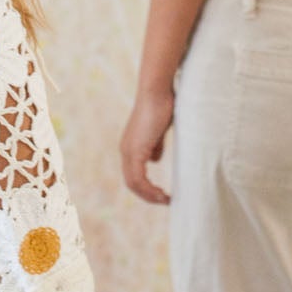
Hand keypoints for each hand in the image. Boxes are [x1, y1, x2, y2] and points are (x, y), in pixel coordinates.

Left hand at [120, 87, 173, 204]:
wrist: (157, 91)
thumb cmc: (161, 105)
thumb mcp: (158, 130)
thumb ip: (156, 145)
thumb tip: (155, 159)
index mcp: (130, 146)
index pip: (134, 175)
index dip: (146, 188)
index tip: (162, 194)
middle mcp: (125, 150)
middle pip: (131, 183)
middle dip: (148, 195)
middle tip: (165, 200)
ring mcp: (129, 150)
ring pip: (133, 183)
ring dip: (149, 195)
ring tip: (165, 199)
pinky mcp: (135, 150)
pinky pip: (138, 179)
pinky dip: (149, 189)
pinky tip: (162, 193)